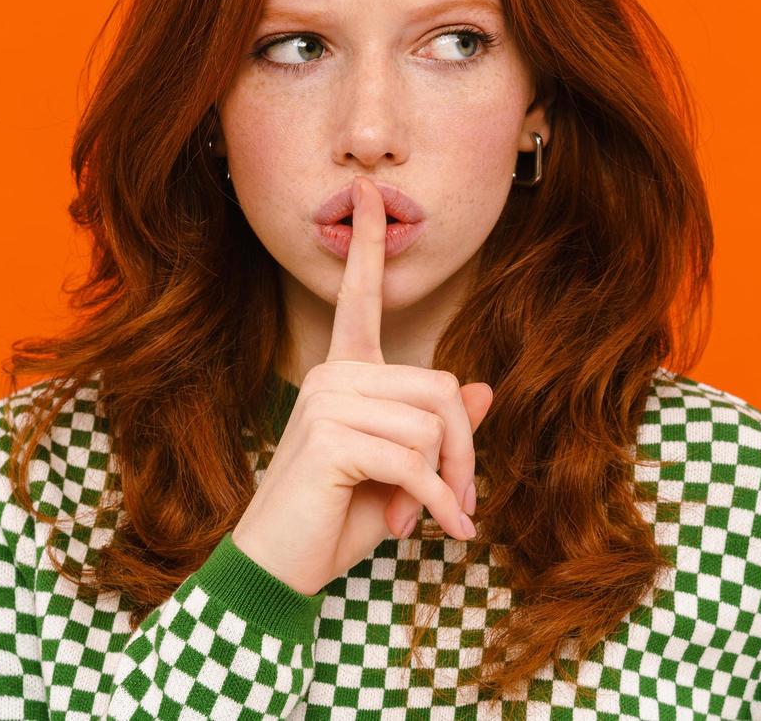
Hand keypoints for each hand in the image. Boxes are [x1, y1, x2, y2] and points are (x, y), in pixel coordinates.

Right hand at [231, 174, 493, 595]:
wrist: (277, 568)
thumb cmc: (334, 521)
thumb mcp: (401, 474)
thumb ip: (438, 432)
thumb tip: (484, 390)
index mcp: (343, 373)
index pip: (358, 297)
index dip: (366, 243)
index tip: (369, 192)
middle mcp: (332, 375)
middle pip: (441, 388)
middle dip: (462, 452)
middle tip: (455, 503)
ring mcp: (327, 401)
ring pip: (433, 426)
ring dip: (445, 484)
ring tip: (419, 520)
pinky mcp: (330, 438)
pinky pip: (416, 462)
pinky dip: (436, 505)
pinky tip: (436, 532)